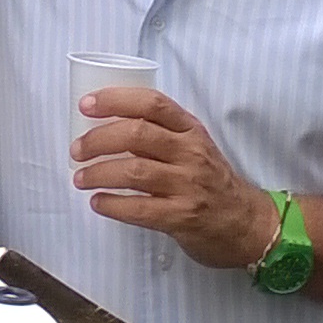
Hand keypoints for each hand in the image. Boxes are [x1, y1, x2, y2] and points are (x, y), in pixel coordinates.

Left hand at [70, 86, 275, 269]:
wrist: (245, 222)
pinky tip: (98, 202)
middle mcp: (191, 153)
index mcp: (191, 129)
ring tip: (80, 178)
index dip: (115, 100)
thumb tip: (105, 126)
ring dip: (99, 173)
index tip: (86, 105)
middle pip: (137, 134)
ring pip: (134, 171)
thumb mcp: (194, 146)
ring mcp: (188, 185)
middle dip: (98, 139)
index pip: (153, 103)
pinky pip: (139, 209)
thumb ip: (160, 133)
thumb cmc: (211, 181)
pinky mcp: (182, 217)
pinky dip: (112, 205)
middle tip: (77, 149)